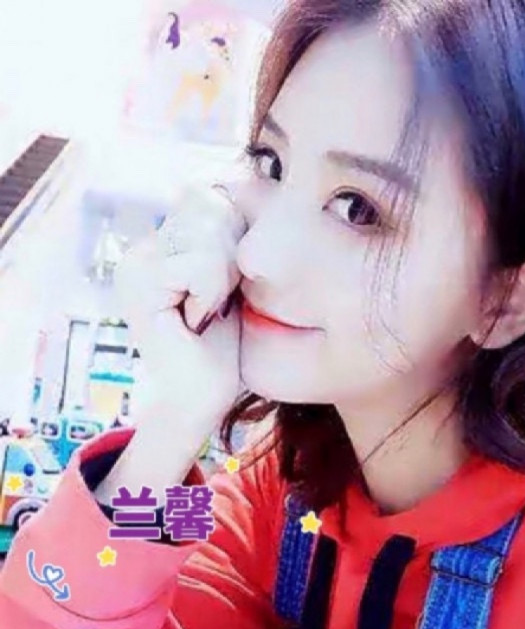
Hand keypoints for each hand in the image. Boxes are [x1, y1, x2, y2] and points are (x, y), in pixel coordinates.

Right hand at [114, 184, 246, 428]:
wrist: (201, 394)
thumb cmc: (220, 343)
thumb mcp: (228, 278)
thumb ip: (223, 235)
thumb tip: (221, 186)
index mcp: (161, 245)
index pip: (214, 203)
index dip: (236, 244)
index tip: (224, 288)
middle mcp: (142, 249)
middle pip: (214, 214)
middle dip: (231, 262)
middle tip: (215, 303)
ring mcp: (136, 264)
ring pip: (211, 239)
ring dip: (222, 282)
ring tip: (205, 312)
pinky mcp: (139, 284)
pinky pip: (202, 265)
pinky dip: (212, 294)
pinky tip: (194, 320)